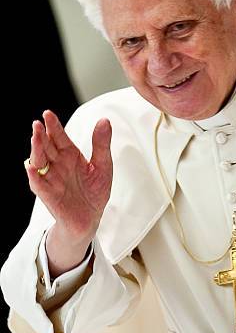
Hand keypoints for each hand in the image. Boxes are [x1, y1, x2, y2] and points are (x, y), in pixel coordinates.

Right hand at [26, 109, 111, 241]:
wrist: (90, 218)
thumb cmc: (94, 192)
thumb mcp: (103, 166)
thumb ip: (101, 144)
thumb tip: (105, 120)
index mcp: (70, 155)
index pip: (59, 137)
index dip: (54, 126)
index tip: (48, 114)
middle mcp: (57, 165)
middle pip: (46, 147)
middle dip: (41, 135)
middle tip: (38, 124)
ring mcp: (51, 179)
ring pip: (39, 162)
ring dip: (36, 150)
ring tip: (35, 138)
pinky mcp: (49, 195)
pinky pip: (39, 185)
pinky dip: (35, 176)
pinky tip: (33, 168)